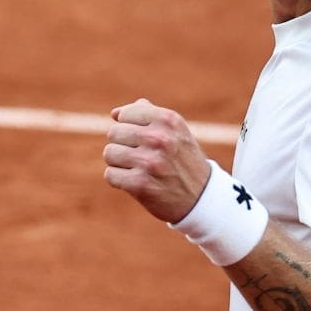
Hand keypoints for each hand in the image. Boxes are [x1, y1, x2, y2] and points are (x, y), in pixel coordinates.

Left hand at [103, 98, 212, 223]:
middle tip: (139, 155)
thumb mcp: (174, 130)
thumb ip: (147, 114)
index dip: (128, 127)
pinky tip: (136, 181)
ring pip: (109, 153)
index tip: (142, 138)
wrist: (200, 197)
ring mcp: (149, 162)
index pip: (125, 114)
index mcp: (168, 120)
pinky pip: (110, 175)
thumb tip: (115, 113)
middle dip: (122, 145)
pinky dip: (119, 180)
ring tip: (137, 168)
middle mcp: (160, 138)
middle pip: (114, 133)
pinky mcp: (140, 184)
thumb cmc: (182, 159)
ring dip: (119, 163)